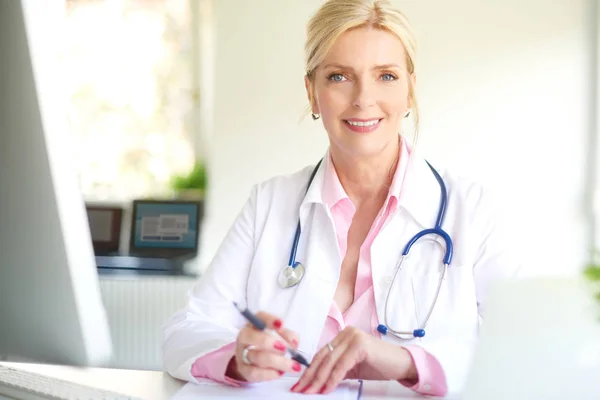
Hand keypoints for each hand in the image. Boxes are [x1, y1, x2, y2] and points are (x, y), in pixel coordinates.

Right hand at [226, 311, 303, 381]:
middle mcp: (245, 336)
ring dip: (277, 361)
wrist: (253, 362)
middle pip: (250, 336)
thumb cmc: (270, 344)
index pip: (259, 317)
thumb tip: (294, 342)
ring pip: (256, 356)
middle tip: (285, 349)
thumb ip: (288, 336)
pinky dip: (270, 373)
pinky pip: (254, 372)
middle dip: (268, 342)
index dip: (270, 320)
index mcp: (255, 324)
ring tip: (292, 365)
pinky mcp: (244, 370)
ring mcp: (242, 353)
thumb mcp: (280, 336)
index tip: (281, 324)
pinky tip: (280, 372)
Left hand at [290, 327, 416, 394]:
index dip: (309, 370)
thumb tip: (317, 381)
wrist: (401, 363)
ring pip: (330, 361)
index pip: (321, 354)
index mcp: (342, 336)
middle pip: (322, 357)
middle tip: (300, 390)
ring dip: (318, 379)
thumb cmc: (379, 365)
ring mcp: (353, 337)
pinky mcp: (359, 345)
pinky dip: (333, 379)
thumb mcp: (352, 367)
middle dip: (310, 376)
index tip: (300, 384)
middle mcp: (346, 333)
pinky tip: (327, 389)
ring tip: (311, 392)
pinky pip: (341, 365)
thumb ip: (336, 369)